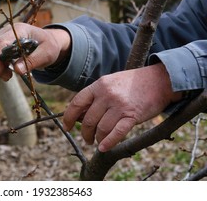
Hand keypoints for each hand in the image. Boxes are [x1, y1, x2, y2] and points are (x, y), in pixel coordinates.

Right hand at [0, 23, 70, 80]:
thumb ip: (33, 60)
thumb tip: (17, 70)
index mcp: (19, 30)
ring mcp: (2, 38)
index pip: (1, 42)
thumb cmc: (48, 45)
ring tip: (8, 76)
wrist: (48, 42)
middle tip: (7, 77)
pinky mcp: (1, 46)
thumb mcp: (47, 53)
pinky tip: (7, 73)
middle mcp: (7, 32)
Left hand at [62, 63, 181, 151]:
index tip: (67, 127)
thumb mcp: (110, 82)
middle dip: (85, 133)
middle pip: (88, 120)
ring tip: (98, 142)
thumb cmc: (132, 83)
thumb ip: (95, 96)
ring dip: (97, 139)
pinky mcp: (132, 116)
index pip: (76, 103)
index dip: (68, 118)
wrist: (160, 80)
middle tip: (87, 139)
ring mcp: (120, 105)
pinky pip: (117, 133)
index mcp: (98, 85)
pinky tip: (103, 148)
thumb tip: (79, 115)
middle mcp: (107, 94)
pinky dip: (108, 143)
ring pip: (101, 128)